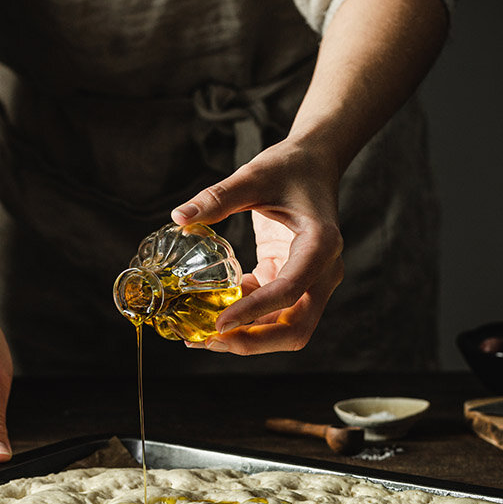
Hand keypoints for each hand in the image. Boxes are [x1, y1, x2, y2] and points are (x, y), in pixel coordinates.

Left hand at [171, 136, 343, 353]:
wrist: (313, 163)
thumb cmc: (289, 166)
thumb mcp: (254, 176)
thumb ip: (219, 197)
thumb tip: (179, 217)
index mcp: (321, 244)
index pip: (290, 290)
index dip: (254, 310)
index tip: (219, 323)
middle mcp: (323, 271)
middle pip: (296, 328)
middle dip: (254, 341)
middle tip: (209, 340)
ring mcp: (311, 280)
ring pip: (286, 328)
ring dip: (248, 337)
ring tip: (203, 336)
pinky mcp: (293, 280)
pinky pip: (271, 310)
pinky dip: (245, 317)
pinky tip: (213, 313)